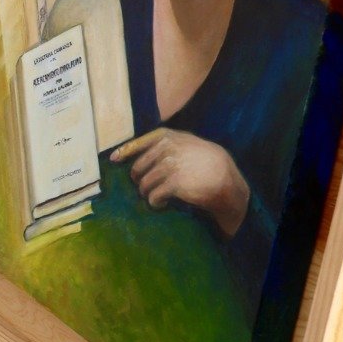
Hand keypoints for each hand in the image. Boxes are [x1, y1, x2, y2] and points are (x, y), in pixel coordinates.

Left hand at [111, 127, 250, 236]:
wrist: (228, 180)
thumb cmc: (208, 163)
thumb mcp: (189, 144)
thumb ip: (168, 144)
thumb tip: (133, 151)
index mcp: (170, 137)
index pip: (140, 142)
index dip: (125, 151)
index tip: (113, 159)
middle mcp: (168, 148)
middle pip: (138, 167)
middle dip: (139, 180)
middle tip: (146, 188)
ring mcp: (170, 165)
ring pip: (143, 183)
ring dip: (146, 193)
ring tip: (156, 197)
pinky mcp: (174, 183)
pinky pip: (153, 196)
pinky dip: (154, 203)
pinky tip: (161, 204)